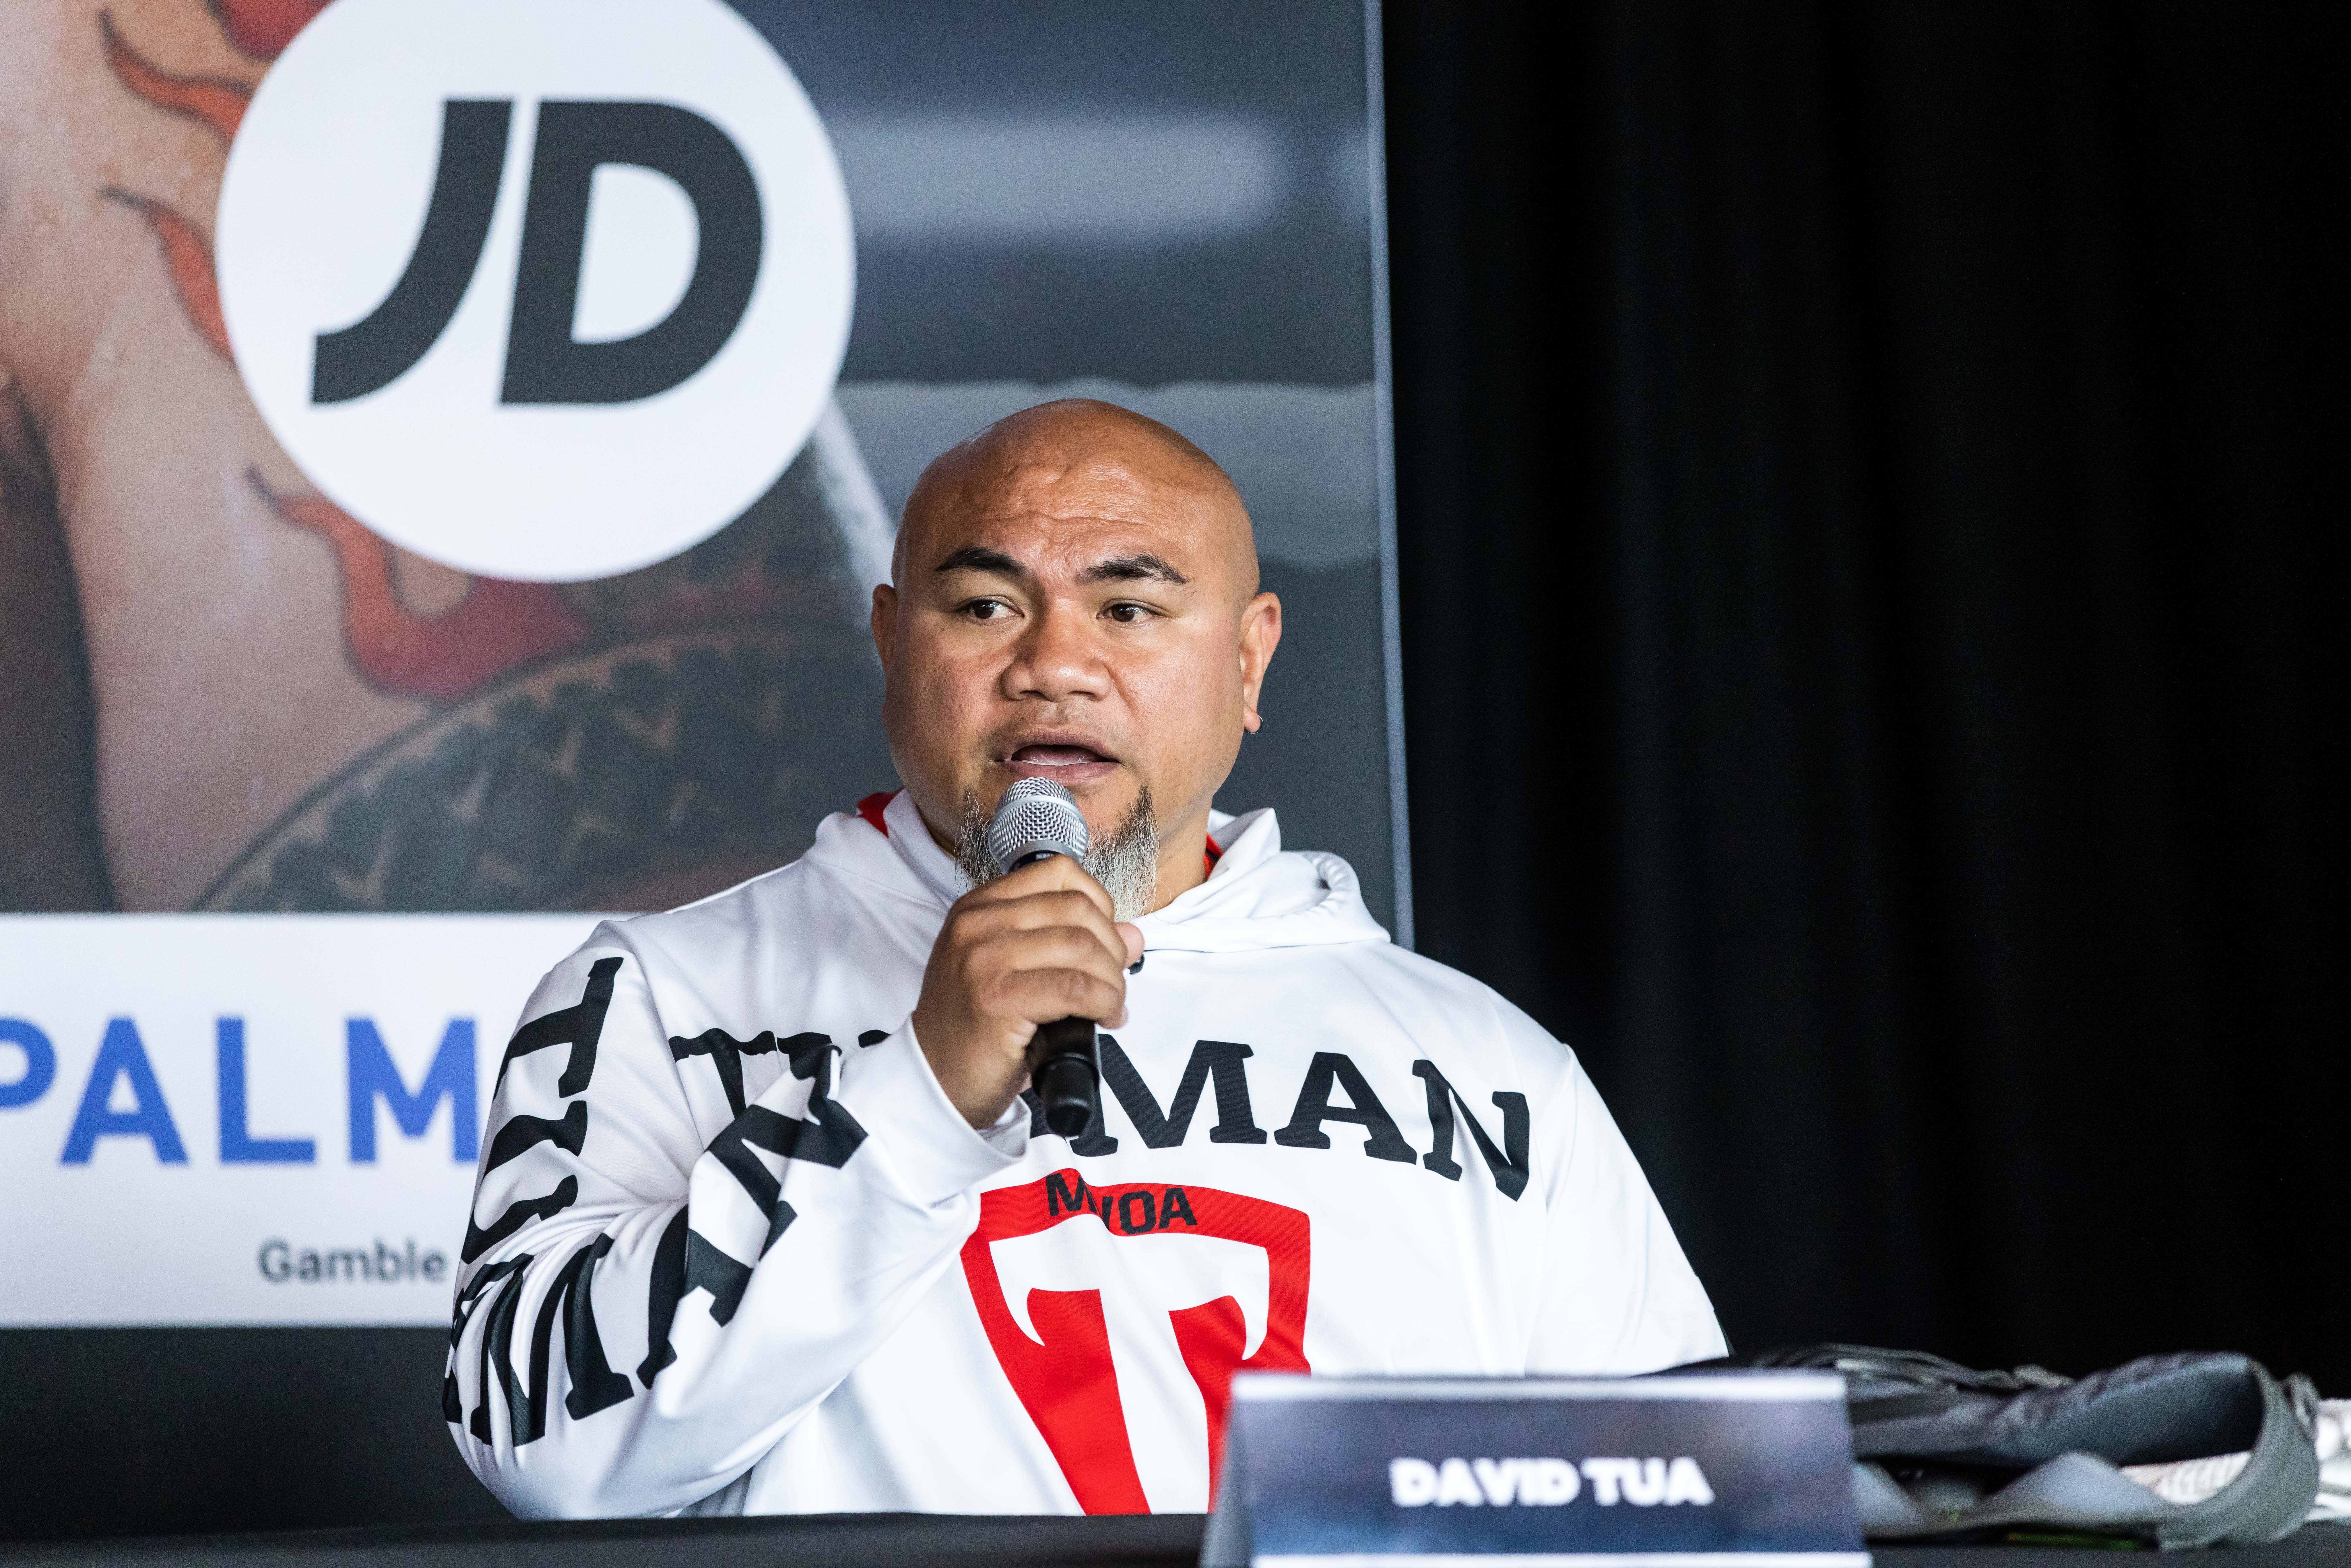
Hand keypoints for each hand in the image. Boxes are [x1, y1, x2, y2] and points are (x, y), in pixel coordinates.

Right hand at [910, 855, 1144, 1128]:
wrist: (934, 1078)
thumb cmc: (973, 1027)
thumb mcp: (1015, 970)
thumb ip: (1069, 943)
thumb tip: (1132, 935)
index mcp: (979, 907)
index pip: (1058, 872)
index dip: (1098, 904)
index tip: (1103, 939)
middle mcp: (978, 924)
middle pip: (1077, 909)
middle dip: (1111, 948)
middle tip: (1112, 982)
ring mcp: (984, 959)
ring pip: (1081, 946)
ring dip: (1111, 980)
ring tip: (1110, 1004)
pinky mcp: (997, 998)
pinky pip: (1075, 988)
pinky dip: (1103, 1002)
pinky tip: (1104, 1017)